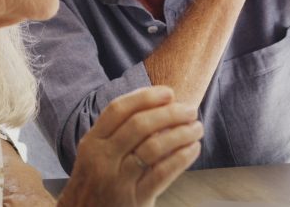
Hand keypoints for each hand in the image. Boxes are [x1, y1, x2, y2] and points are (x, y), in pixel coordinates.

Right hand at [58, 86, 201, 206]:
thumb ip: (118, 133)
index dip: (145, 97)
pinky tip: (193, 149)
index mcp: (93, 141)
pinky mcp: (134, 200)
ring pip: (153, 147)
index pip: (118, 109)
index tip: (168, 92)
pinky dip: (181, 158)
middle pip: (139, 125)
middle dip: (169, 114)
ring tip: (196, 128)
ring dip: (180, 134)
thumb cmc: (96, 182)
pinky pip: (162, 173)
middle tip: (190, 110)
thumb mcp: (96, 155)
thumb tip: (159, 106)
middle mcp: (102, 158)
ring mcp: (117, 180)